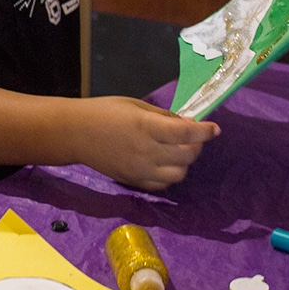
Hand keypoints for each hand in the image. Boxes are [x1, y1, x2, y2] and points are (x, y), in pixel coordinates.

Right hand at [71, 96, 219, 190]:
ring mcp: (141, 169)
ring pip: (179, 173)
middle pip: (188, 155)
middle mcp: (147, 150)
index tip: (214, 128)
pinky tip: (164, 163)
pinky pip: (163, 184)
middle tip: (192, 136)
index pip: (187, 132)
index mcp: (147, 126)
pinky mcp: (134, 181)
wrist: (74, 133)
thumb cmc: (104, 111)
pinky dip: (170, 174)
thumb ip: (163, 116)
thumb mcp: (135, 105)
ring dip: (184, 162)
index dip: (205, 131)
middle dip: (197, 145)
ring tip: (177, 151)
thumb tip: (187, 124)